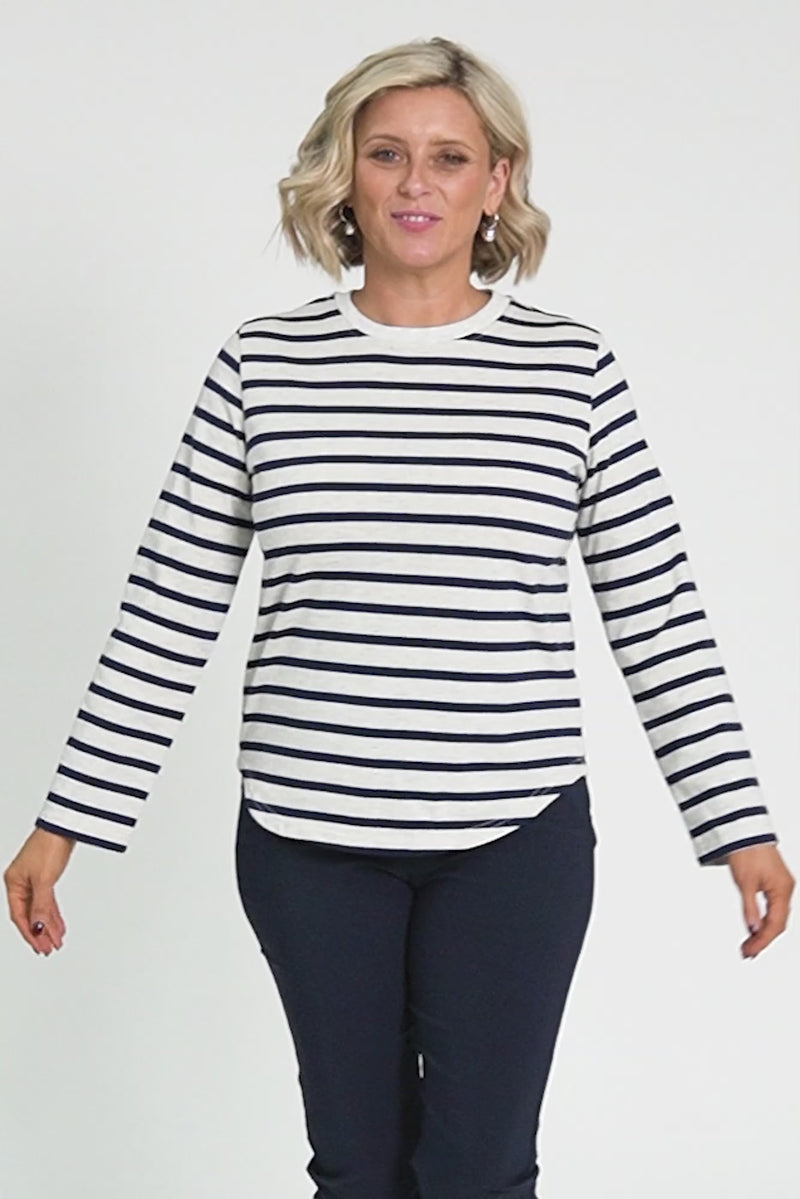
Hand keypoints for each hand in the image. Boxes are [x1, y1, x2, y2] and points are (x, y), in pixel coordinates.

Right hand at [3, 827, 75, 954]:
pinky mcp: (45, 875)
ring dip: (48, 925)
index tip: (40, 947)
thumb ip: (41, 906)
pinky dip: (52, 913)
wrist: (64, 826)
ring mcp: (33, 879)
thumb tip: (38, 928)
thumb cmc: (49, 845)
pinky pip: (46, 900)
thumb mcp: (44, 880)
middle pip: (29, 914)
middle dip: (40, 933)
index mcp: (13, 883)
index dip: (30, 934)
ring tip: (56, 941)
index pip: (20, 916)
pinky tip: (58, 924)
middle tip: (49, 949)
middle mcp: (21, 882)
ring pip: (39, 909)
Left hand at [723, 843, 793, 959]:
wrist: (745, 831)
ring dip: (764, 931)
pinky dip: (765, 920)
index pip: (775, 924)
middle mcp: (786, 889)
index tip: (750, 951)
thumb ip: (749, 908)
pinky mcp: (776, 882)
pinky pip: (775, 907)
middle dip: (763, 940)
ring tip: (749, 944)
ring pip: (777, 916)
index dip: (762, 941)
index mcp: (782, 890)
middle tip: (747, 952)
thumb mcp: (745, 882)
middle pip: (778, 923)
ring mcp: (782, 886)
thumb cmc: (747, 851)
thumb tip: (752, 928)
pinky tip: (756, 928)